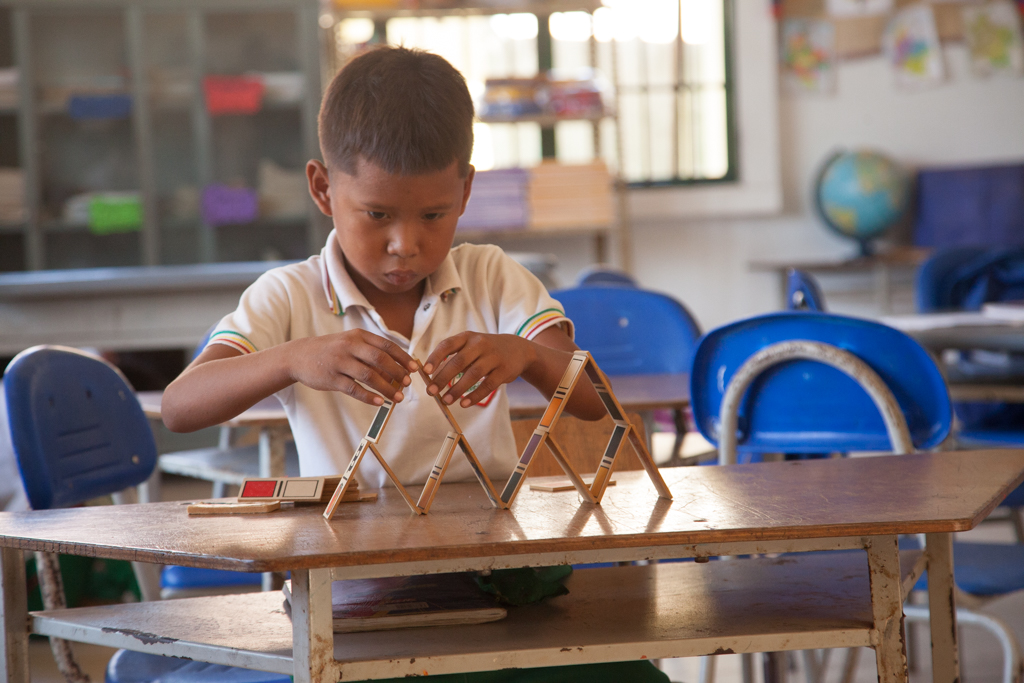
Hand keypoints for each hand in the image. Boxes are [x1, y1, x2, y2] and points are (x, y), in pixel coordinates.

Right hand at [290, 330, 418, 405]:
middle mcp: (350, 346)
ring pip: (369, 375)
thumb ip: (371, 351)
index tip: (414, 368)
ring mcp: (340, 362)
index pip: (386, 345)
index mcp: (358, 336)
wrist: (299, 356)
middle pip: (380, 359)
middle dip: (397, 372)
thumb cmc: (332, 350)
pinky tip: (379, 402)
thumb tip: (397, 368)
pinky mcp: (331, 378)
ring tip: (398, 398)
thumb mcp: (350, 342)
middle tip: (407, 384)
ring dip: (386, 388)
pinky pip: (354, 389)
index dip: (403, 357)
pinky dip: (368, 397)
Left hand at [423, 333, 535, 407]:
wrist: (518, 349)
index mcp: (467, 337)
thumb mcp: (471, 346)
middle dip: (443, 378)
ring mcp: (494, 357)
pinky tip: (464, 404)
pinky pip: (487, 385)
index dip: (436, 357)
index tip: (426, 371)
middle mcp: (480, 344)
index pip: (448, 345)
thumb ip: (453, 358)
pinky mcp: (504, 370)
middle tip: (431, 391)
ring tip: (445, 401)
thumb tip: (431, 377)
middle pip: (459, 362)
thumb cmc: (486, 350)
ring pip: (473, 374)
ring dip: (457, 389)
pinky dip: (474, 395)